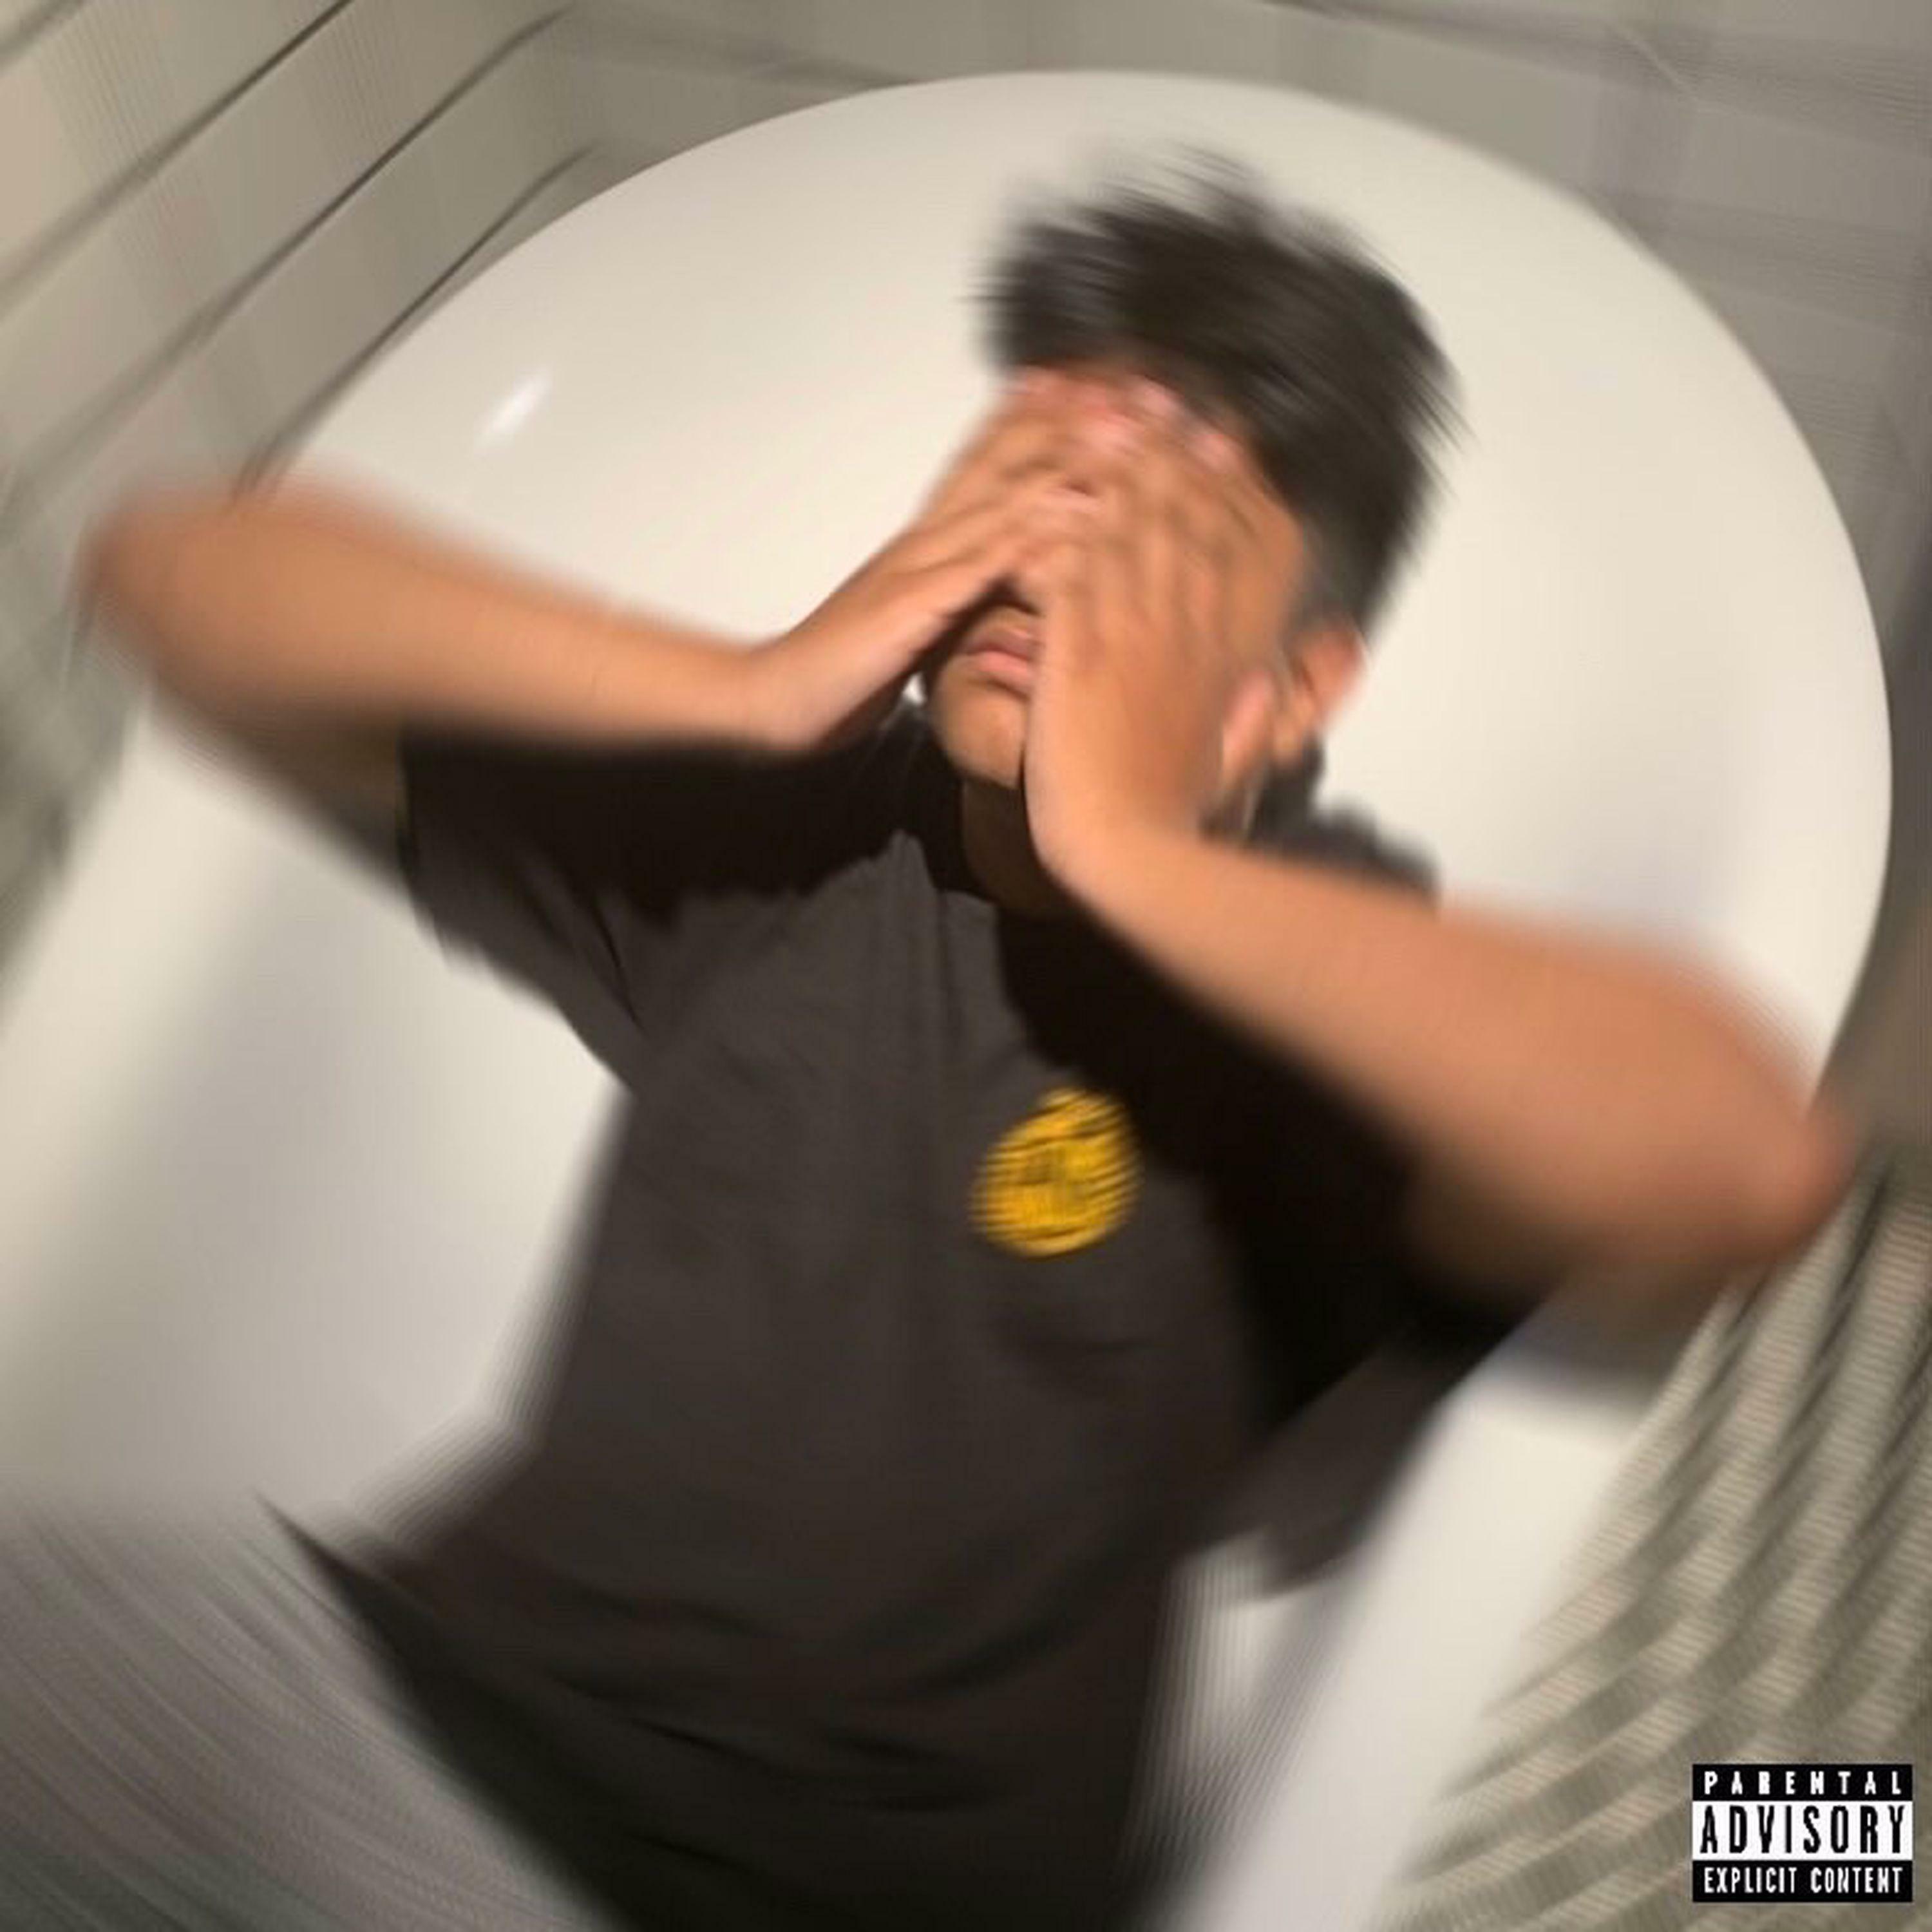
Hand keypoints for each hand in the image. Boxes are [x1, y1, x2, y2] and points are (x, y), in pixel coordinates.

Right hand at [745, 371, 1107, 752]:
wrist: (771, 703)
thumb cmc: (838, 673)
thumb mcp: (908, 624)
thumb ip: (947, 595)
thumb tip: (986, 583)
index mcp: (921, 547)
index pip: (980, 469)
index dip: (1028, 425)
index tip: (1078, 388)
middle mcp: (920, 545)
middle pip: (995, 468)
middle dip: (1055, 426)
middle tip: (1113, 388)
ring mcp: (912, 573)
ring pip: (994, 507)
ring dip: (1054, 467)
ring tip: (1110, 435)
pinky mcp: (906, 615)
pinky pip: (972, 574)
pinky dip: (1019, 543)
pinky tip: (1059, 521)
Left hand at [1019, 391, 1297, 890]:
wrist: (1124, 850)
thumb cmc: (1179, 809)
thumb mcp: (1256, 747)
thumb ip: (1300, 691)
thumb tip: (1348, 642)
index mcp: (1235, 650)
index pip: (1256, 549)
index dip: (1248, 489)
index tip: (1240, 440)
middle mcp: (1195, 630)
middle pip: (1202, 519)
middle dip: (1193, 450)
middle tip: (1185, 391)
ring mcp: (1137, 634)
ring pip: (1142, 525)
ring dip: (1136, 458)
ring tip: (1128, 401)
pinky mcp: (1077, 648)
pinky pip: (1075, 562)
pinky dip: (1071, 513)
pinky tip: (1062, 473)